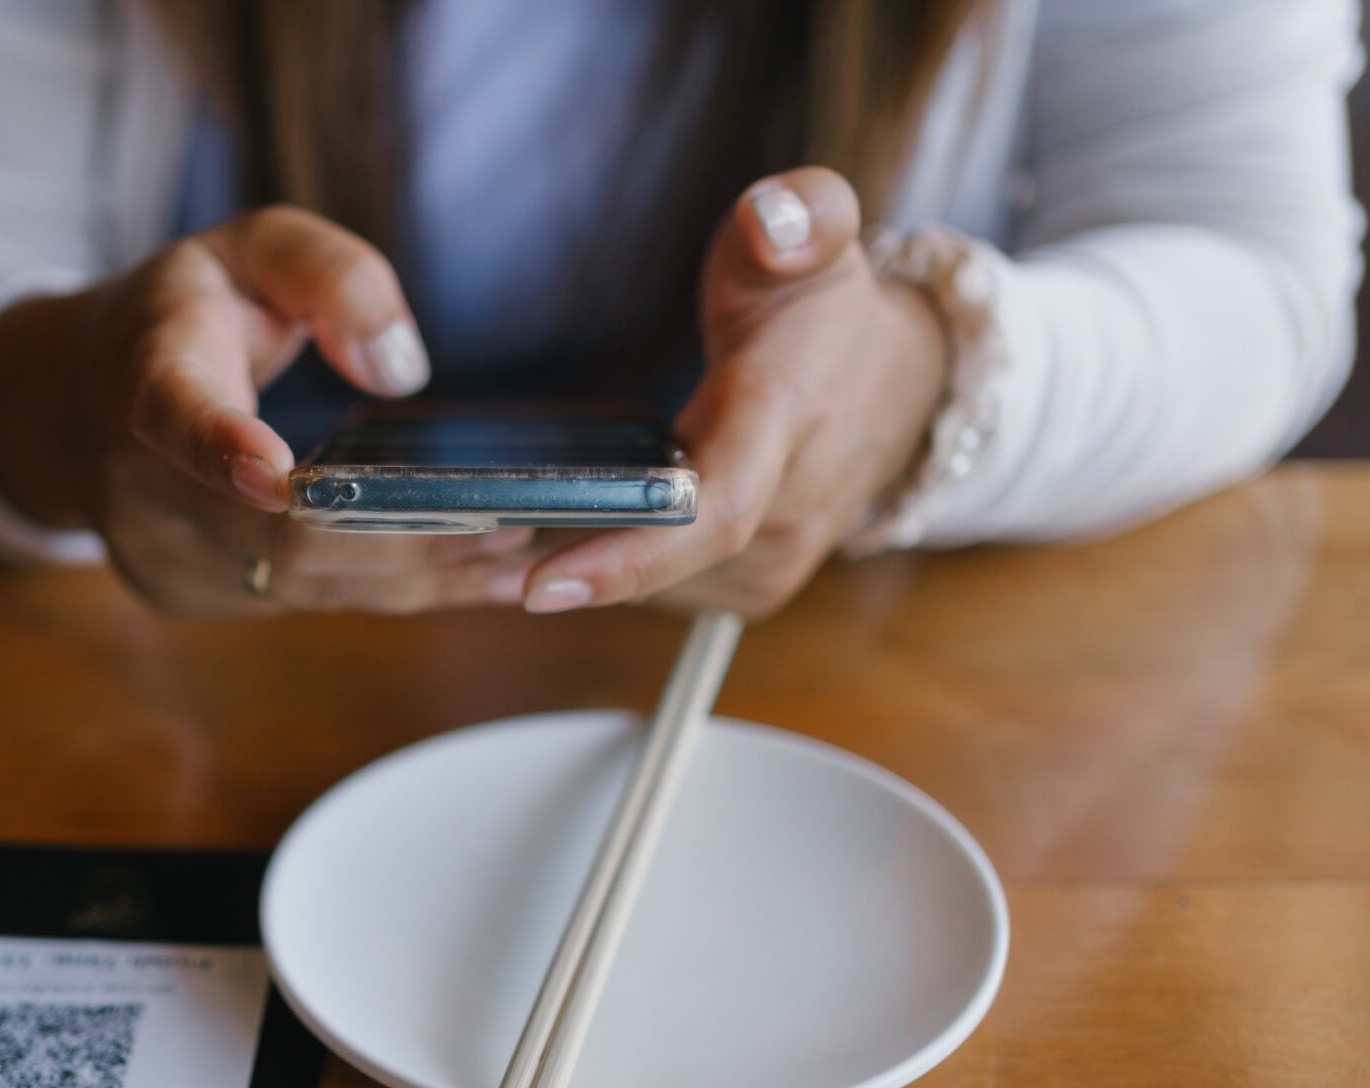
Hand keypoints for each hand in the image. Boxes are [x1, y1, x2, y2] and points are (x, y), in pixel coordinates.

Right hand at [0, 205, 535, 615]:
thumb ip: (329, 274)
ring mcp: (170, 558)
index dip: (223, 448)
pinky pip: (310, 602)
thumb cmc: (185, 315)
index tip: (274, 471)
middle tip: (516, 518)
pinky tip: (472, 572)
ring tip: (524, 549)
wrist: (78, 403)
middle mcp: (146, 487)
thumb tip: (400, 368)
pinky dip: (394, 588)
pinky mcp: (205, 597)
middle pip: (278, 534)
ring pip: (306, 584)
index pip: (175, 418)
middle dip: (401, 534)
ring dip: (418, 572)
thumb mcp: (248, 247)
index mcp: (149, 380)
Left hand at [515, 168, 948, 618]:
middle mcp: (788, 508)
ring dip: (584, 566)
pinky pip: (667, 593)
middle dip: (566, 559)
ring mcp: (778, 559)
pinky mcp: (756, 585)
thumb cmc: (826, 310)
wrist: (898, 385)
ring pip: (657, 587)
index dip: (628, 554)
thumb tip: (775, 219)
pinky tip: (566, 534)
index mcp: (783, 417)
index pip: (713, 509)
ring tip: (506, 531)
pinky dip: (615, 570)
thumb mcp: (820, 235)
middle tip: (471, 543)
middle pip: (665, 564)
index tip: (541, 583)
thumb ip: (801, 212)